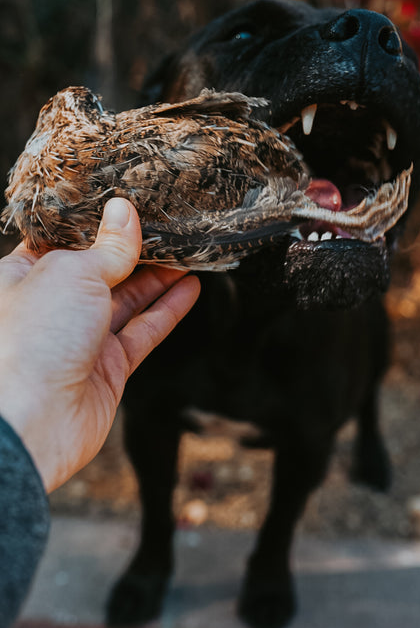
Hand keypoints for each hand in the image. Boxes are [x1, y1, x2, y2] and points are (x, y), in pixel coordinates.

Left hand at [0, 198, 199, 491]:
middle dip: (134, 250)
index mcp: (23, 276)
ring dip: (158, 277)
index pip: (64, 241)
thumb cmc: (30, 342)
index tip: (129, 203)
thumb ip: (107, 247)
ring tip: (189, 252)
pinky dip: (167, 310)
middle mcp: (51, 307)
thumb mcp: (71, 274)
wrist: (29, 423)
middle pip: (100, 270)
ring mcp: (80, 339)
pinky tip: (189, 288)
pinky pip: (143, 332)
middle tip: (170, 227)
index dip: (96, 223)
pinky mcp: (107, 369)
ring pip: (127, 301)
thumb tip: (124, 213)